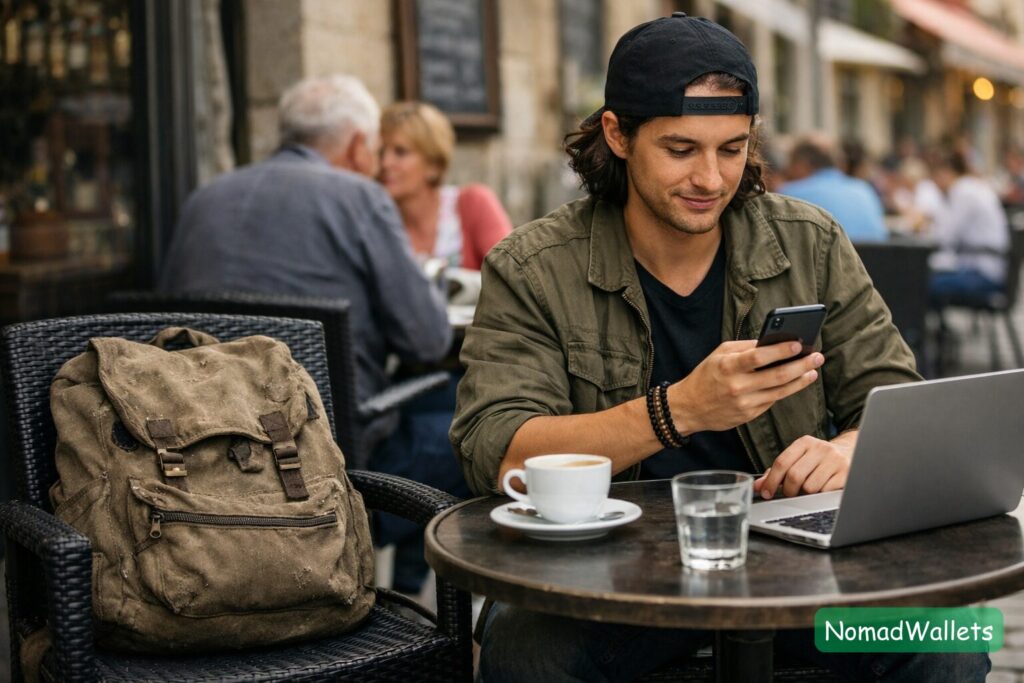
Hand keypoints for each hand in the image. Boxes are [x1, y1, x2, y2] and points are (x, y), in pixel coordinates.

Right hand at [668, 340, 822, 433]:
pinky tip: (795, 382)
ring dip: (800, 381)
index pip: (758, 357)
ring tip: (812, 371)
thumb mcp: (718, 355)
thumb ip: (744, 348)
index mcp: (727, 367)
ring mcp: (744, 404)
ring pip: (780, 391)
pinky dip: (785, 391)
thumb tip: (773, 342)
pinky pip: (772, 401)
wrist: (688, 408)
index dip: (780, 350)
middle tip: (817, 357)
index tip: (799, 344)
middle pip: (777, 375)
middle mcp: (737, 386)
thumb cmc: (705, 376)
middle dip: (801, 365)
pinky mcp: (749, 415)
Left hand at [753, 432, 856, 498]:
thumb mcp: (799, 459)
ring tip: (808, 489)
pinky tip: (821, 489)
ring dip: (805, 494)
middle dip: (788, 490)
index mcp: (805, 442)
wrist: (851, 453)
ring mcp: (835, 460)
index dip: (771, 480)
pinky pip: (824, 492)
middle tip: (789, 494)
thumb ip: (777, 471)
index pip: (782, 462)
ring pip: (810, 487)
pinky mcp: (846, 473)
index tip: (766, 493)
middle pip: (794, 476)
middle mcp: (820, 448)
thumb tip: (759, 486)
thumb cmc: (819, 460)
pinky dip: (819, 495)